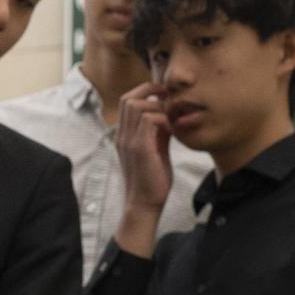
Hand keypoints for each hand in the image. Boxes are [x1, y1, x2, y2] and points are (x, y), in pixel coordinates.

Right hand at [112, 82, 171, 251]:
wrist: (145, 203)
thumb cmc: (152, 180)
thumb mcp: (156, 150)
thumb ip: (158, 133)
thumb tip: (168, 117)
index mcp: (125, 135)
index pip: (126, 102)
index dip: (144, 92)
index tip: (164, 95)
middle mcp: (122, 135)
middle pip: (127, 98)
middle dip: (150, 91)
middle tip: (168, 96)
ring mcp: (128, 141)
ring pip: (135, 105)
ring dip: (156, 105)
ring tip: (170, 116)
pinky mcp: (139, 148)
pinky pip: (147, 120)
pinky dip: (162, 119)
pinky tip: (171, 129)